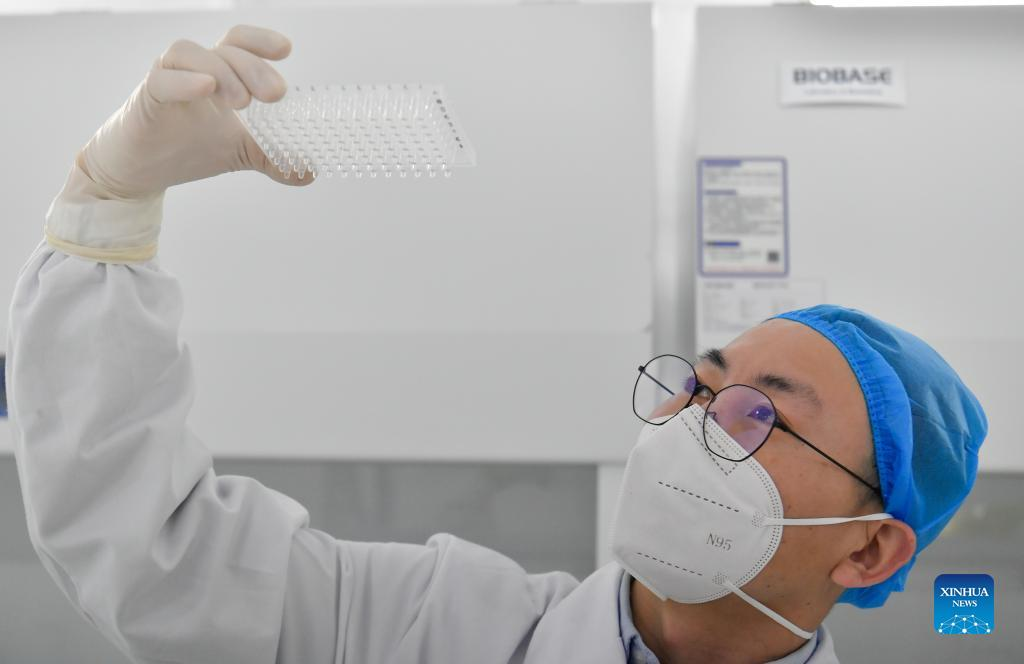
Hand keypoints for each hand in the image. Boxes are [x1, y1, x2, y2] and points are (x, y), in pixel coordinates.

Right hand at [76, 24, 312, 199]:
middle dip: (254, 67)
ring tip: (243, 102)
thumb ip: (272, 158)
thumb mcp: (240, 153)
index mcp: (219, 72)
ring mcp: (168, 78)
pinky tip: (207, 89)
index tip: (286, 50)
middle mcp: (194, 67)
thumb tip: (309, 172)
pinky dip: (185, 81)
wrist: (141, 170)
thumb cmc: (188, 148)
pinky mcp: (146, 97)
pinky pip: (163, 79)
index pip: (240, 42)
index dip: (262, 40)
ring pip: (192, 53)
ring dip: (223, 72)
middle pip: (225, 49)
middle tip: (276, 95)